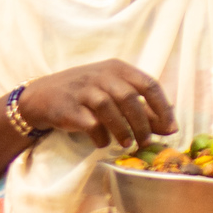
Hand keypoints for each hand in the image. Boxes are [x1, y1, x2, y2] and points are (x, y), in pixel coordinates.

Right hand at [18, 59, 175, 148]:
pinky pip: (91, 124)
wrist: (41, 96)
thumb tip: (168, 126)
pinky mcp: (69, 107)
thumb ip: (140, 107)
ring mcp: (83, 90)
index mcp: (117, 68)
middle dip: (143, 124)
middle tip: (147, 142)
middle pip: (130, 99)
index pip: (148, 84)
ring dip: (123, 131)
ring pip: (110, 109)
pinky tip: (102, 142)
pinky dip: (100, 136)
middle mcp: (101, 75)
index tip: (170, 128)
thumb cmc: (84, 94)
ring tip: (127, 144)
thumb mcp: (112, 92)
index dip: (162, 108)